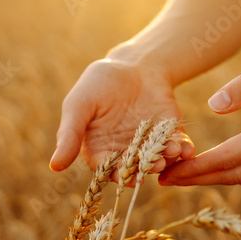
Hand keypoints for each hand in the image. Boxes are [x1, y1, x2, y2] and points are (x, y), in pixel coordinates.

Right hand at [50, 58, 194, 172]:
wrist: (133, 64)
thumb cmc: (99, 83)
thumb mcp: (79, 105)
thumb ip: (69, 135)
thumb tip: (54, 166)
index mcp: (101, 151)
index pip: (108, 169)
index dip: (117, 174)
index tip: (126, 176)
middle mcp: (126, 153)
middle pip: (136, 168)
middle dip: (147, 168)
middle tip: (156, 164)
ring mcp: (149, 145)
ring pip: (159, 160)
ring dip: (167, 160)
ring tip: (173, 152)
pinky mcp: (170, 135)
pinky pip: (177, 147)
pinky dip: (183, 150)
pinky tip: (186, 149)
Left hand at [159, 39, 240, 185]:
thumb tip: (213, 106)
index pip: (229, 157)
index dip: (196, 168)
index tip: (166, 173)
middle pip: (236, 174)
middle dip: (198, 180)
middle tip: (162, 179)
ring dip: (215, 178)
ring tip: (183, 176)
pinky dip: (236, 171)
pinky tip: (218, 166)